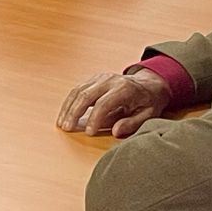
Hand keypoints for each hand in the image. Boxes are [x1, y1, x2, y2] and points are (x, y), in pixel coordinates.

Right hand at [57, 68, 171, 137]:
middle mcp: (110, 80)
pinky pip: (77, 89)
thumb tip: (115, 131)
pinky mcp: (94, 79)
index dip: (94, 119)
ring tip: (62, 124)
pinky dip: (69, 102)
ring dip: (67, 108)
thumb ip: (132, 123)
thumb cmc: (148, 101)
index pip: (104, 104)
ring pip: (78, 91)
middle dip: (74, 113)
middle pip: (85, 95)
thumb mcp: (148, 114)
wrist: (149, 83)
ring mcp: (100, 77)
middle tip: (67, 128)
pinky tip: (65, 114)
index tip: (89, 132)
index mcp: (125, 88)